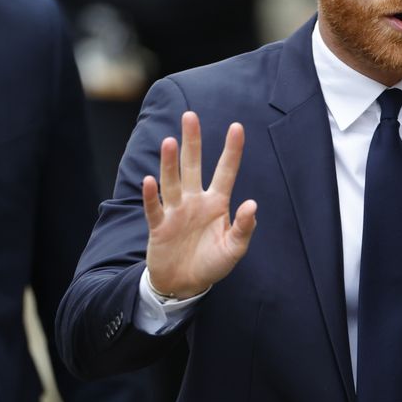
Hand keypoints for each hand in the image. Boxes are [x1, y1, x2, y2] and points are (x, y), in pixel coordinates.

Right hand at [143, 111, 256, 298]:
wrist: (185, 285)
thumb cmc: (212, 264)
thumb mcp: (234, 249)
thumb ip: (244, 228)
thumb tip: (252, 204)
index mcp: (216, 204)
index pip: (225, 171)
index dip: (231, 150)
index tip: (237, 126)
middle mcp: (194, 201)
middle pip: (192, 166)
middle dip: (192, 142)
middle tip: (190, 116)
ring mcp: (175, 211)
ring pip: (172, 181)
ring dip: (169, 163)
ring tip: (169, 141)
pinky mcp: (159, 226)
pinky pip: (154, 208)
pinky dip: (151, 196)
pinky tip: (150, 181)